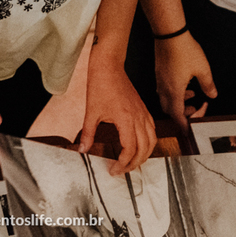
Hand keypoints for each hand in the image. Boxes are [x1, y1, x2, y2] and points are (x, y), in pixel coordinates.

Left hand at [79, 58, 154, 175]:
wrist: (108, 66)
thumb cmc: (100, 85)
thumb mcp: (91, 112)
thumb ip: (88, 134)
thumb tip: (83, 149)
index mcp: (126, 120)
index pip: (130, 150)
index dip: (123, 164)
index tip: (114, 170)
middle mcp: (139, 118)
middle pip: (144, 149)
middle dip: (134, 164)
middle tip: (122, 170)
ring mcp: (143, 113)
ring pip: (152, 141)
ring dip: (145, 155)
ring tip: (132, 163)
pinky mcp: (143, 109)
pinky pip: (152, 130)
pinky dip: (149, 142)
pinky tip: (140, 145)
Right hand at [154, 33, 216, 133]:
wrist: (169, 33)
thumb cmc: (183, 49)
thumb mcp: (203, 69)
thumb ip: (208, 85)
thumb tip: (212, 94)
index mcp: (174, 91)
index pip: (178, 117)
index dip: (187, 124)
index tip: (195, 125)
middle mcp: (164, 88)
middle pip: (170, 111)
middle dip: (183, 115)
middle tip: (195, 110)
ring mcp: (160, 81)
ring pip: (167, 100)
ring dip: (179, 103)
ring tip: (192, 96)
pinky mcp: (159, 73)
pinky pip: (165, 90)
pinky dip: (175, 92)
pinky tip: (185, 83)